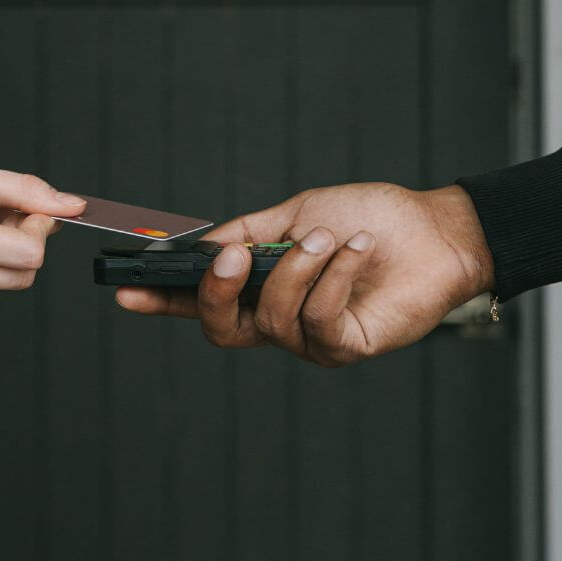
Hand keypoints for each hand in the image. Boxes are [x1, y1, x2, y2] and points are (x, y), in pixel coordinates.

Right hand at [115, 183, 493, 365]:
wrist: (435, 229)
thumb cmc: (369, 217)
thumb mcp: (296, 214)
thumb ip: (246, 233)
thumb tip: (200, 249)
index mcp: (261, 288)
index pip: (200, 302)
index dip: (161, 301)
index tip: (126, 291)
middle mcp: (280, 319)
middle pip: (221, 327)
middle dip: (215, 292)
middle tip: (232, 258)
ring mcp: (311, 338)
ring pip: (271, 317)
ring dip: (298, 269)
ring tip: (330, 236)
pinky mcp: (346, 346)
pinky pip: (318, 320)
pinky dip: (335, 276)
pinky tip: (356, 249)